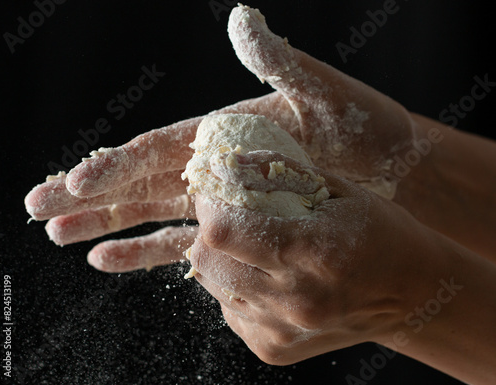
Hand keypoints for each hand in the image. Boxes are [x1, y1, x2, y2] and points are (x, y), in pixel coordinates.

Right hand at [24, 4, 418, 271]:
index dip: (114, 164)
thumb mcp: (324, 93)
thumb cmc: (365, 132)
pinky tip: (114, 260)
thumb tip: (242, 18)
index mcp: (227, 132)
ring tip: (63, 236)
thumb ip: (279, 63)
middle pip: (141, 181)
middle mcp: (216, 166)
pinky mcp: (239, 228)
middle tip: (40, 206)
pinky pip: (185, 244)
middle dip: (91, 196)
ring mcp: (224, 200)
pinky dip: (148, 251)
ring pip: (153, 214)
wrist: (396, 175)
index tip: (74, 181)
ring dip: (108, 225)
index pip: (158, 148)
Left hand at [190, 152, 495, 384]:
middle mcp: (294, 300)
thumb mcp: (340, 191)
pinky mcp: (274, 348)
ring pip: (213, 285)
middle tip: (229, 214)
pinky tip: (264, 276)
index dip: (209, 204)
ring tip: (250, 245)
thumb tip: (230, 161)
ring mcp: (282, 330)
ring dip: (221, 257)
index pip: (223, 231)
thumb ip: (281, 172)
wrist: (410, 294)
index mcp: (314, 252)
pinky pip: (230, 310)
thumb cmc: (380, 235)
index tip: (214, 189)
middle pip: (207, 259)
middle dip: (209, 229)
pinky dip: (236, 287)